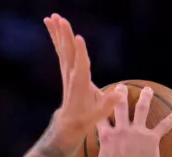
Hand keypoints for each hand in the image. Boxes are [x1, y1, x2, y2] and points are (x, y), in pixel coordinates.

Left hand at [44, 14, 123, 138]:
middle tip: (60, 19)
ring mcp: (68, 71)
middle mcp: (72, 75)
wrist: (69, 124)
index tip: (78, 38)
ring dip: (58, 32)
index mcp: (80, 84)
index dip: (80, 52)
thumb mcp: (98, 115)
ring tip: (52, 17)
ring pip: (62, 49)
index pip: (81, 66)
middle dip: (65, 36)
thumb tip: (119, 94)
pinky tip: (54, 25)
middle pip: (68, 53)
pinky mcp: (67, 69)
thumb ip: (108, 104)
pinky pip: (61, 50)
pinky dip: (57, 37)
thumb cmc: (85, 120)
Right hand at [72, 85, 171, 156]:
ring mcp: (137, 132)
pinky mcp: (152, 139)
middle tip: (120, 87)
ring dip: (144, 98)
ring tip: (147, 90)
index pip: (98, 117)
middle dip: (119, 95)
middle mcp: (121, 131)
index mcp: (106, 138)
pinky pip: (163, 127)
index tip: (94, 93)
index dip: (95, 105)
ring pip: (141, 110)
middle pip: (118, 108)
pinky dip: (170, 121)